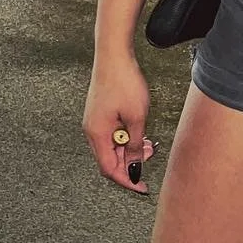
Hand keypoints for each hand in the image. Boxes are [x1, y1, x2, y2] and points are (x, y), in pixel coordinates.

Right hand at [84, 56, 154, 195]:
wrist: (113, 55)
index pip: (109, 169)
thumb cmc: (123, 82)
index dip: (126, 180)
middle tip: (150, 156)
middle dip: (130, 163)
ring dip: (129, 149)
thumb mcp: (137, 118)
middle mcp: (92, 130)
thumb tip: (134, 165)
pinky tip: (140, 132)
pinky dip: (126, 138)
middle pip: (109, 159)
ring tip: (149, 143)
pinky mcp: (99, 113)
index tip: (142, 186)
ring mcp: (94, 121)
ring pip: (111, 147)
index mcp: (97, 134)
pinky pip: (112, 134)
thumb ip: (135, 145)